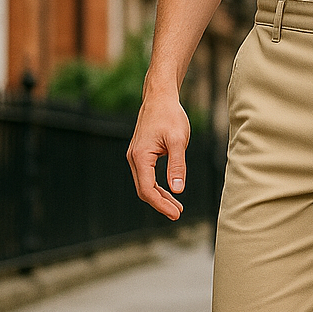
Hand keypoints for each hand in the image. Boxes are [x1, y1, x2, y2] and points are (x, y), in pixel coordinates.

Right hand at [126, 89, 190, 220]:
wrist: (160, 97)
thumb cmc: (170, 116)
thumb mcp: (177, 141)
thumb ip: (177, 166)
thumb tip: (178, 190)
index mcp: (140, 156)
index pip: (147, 189)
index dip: (161, 204)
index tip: (176, 214)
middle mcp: (134, 158)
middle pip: (144, 190)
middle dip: (161, 204)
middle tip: (178, 214)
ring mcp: (136, 157)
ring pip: (145, 184)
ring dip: (160, 197)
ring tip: (177, 207)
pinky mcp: (141, 154)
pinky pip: (147, 176)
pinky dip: (158, 187)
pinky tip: (170, 192)